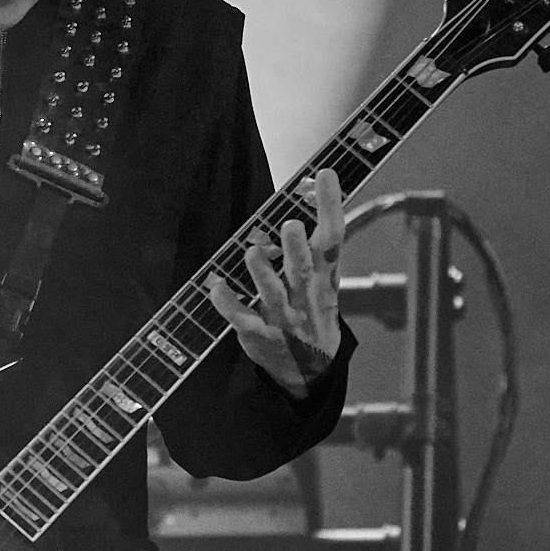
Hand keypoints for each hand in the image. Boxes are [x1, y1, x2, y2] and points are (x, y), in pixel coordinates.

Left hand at [205, 167, 345, 396]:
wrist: (312, 375)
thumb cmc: (314, 316)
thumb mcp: (325, 284)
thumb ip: (317, 250)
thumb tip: (311, 203)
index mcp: (325, 281)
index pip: (333, 240)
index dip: (331, 208)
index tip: (326, 175)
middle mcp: (307, 298)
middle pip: (304, 271)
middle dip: (298, 250)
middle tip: (292, 225)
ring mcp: (284, 320)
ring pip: (273, 296)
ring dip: (262, 275)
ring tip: (253, 252)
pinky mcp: (260, 337)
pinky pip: (242, 319)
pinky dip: (228, 303)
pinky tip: (215, 286)